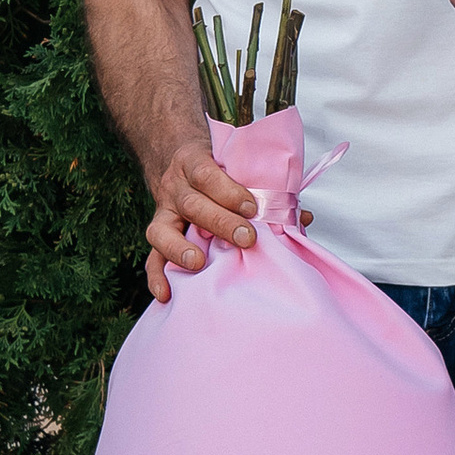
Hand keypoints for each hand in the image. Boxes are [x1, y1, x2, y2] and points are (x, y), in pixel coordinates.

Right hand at [145, 140, 258, 303]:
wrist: (174, 161)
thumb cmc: (214, 169)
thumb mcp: (233, 165)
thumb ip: (265, 188)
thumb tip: (302, 217)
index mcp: (194, 164)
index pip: (208, 174)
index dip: (229, 191)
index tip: (253, 207)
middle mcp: (175, 188)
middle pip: (193, 204)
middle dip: (220, 222)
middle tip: (246, 239)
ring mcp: (163, 213)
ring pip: (163, 230)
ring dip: (180, 249)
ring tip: (198, 263)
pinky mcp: (158, 235)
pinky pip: (152, 257)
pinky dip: (157, 276)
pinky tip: (167, 292)